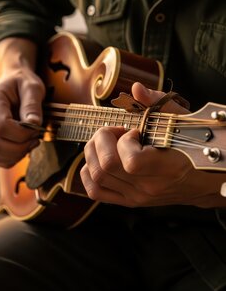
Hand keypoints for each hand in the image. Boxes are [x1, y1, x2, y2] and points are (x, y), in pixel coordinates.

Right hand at [0, 39, 44, 167]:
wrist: (15, 81)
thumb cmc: (24, 83)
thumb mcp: (33, 87)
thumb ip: (32, 105)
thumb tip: (34, 124)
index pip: (2, 127)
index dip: (22, 134)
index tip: (37, 129)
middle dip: (20, 147)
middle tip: (36, 138)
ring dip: (15, 155)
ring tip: (30, 143)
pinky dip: (10, 159)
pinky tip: (23, 148)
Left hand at [80, 82, 225, 207]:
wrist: (203, 181)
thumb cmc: (193, 148)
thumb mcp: (182, 121)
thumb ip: (159, 103)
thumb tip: (136, 89)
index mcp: (167, 168)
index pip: (131, 161)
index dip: (125, 141)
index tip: (134, 131)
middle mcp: (149, 187)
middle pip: (105, 166)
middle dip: (102, 139)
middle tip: (116, 132)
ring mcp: (137, 197)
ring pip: (96, 176)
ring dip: (93, 152)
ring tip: (108, 143)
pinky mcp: (129, 201)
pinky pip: (95, 191)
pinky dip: (88, 172)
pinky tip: (98, 158)